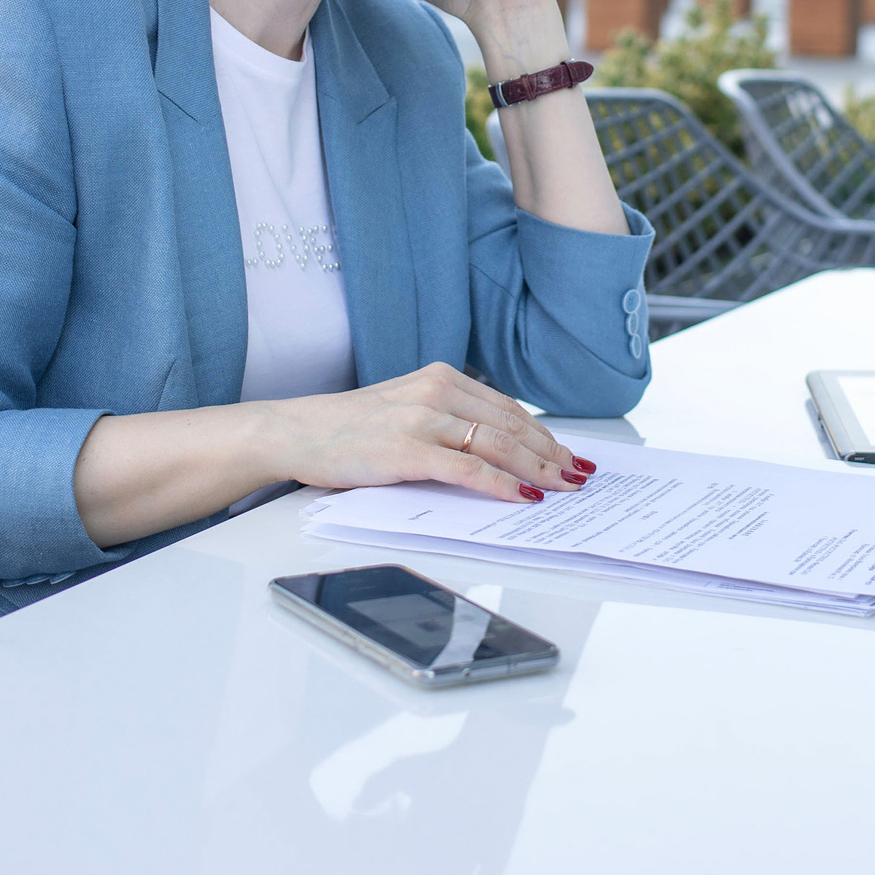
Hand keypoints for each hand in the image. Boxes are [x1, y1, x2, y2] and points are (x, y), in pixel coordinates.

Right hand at [261, 362, 595, 504]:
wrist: (296, 432)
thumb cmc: (348, 428)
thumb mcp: (405, 408)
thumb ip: (446, 419)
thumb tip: (495, 448)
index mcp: (440, 378)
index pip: (506, 408)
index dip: (542, 433)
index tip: (565, 453)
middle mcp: (436, 391)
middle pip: (510, 425)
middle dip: (550, 453)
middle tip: (578, 475)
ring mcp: (423, 419)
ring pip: (497, 445)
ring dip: (537, 469)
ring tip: (563, 487)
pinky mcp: (407, 449)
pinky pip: (467, 470)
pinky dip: (500, 484)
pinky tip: (522, 496)